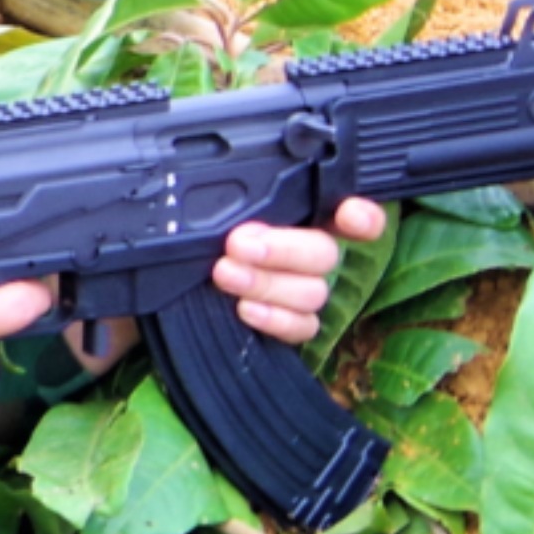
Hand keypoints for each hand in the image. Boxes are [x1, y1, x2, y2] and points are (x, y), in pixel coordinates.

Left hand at [205, 199, 382, 342]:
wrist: (171, 287)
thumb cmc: (198, 242)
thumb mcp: (213, 214)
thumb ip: (238, 207)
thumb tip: (242, 215)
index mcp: (299, 214)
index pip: (347, 209)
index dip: (362, 214)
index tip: (350, 214)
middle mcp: (308, 252)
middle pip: (324, 252)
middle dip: (283, 249)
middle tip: (239, 244)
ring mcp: (303, 290)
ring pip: (312, 291)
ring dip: (266, 283)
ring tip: (225, 274)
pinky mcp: (292, 324)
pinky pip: (303, 326)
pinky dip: (276, 319)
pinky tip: (245, 309)